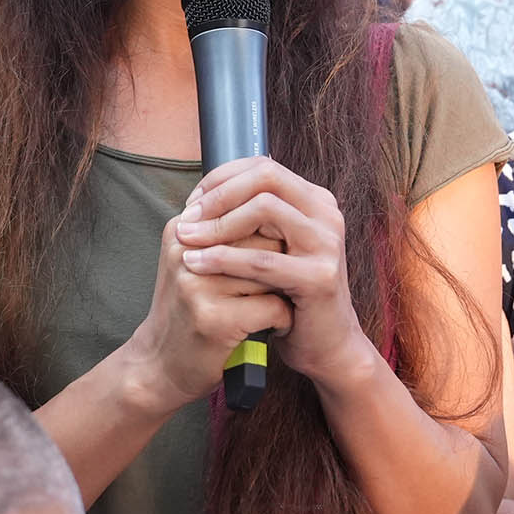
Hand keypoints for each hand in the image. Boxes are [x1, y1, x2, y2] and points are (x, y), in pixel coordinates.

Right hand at [121, 189, 296, 413]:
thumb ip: (227, 232)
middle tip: (285, 281)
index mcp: (182, 230)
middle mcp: (186, 252)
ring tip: (280, 302)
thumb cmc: (189, 310)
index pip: (248, 209)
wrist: (159, 366)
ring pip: (271, 271)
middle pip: (263, 237)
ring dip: (285, 289)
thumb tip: (280, 203)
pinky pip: (274, 306)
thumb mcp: (196, 262)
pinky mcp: (214, 319)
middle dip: (282, 260)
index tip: (279, 254)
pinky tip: (275, 327)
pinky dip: (283, 319)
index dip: (273, 233)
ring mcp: (197, 286)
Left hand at [171, 156, 371, 389]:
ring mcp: (327, 243)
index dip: (222, 179)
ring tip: (186, 239)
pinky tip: (197, 264)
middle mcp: (327, 214)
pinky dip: (224, 259)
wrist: (324, 346)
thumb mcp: (272, 248)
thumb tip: (202, 195)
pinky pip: (263, 260)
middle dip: (219, 194)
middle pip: (266, 178)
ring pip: (264, 209)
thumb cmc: (289, 295)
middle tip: (187, 216)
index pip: (263, 167)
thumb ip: (250, 219)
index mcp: (315, 201)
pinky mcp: (320, 277)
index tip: (192, 201)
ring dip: (218, 223)